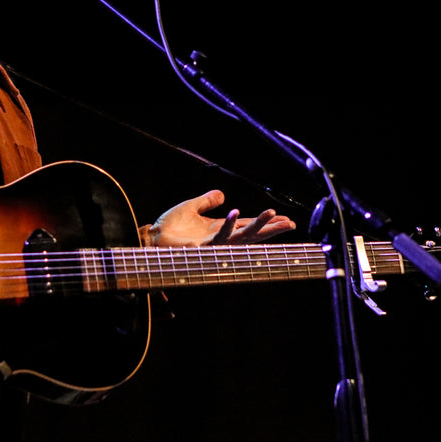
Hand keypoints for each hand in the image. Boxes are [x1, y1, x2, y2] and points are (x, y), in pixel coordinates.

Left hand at [146, 189, 295, 246]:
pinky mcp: (201, 246)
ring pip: (240, 236)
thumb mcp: (191, 207)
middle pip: (251, 234)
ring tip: (271, 213)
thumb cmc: (168, 227)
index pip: (248, 226)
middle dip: (270, 229)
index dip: (266, 223)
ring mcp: (212, 245)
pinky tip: (235, 213)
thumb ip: (206, 201)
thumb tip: (223, 195)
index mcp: (220, 230)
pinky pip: (217, 236)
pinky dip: (227, 225)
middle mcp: (220, 239)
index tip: (286, 220)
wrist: (151, 238)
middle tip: (290, 223)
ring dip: (257, 225)